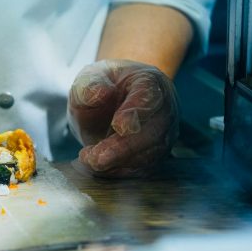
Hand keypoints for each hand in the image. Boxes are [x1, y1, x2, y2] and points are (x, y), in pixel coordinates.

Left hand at [68, 60, 178, 177]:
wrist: (109, 100)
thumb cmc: (100, 86)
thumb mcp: (88, 79)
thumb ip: (90, 85)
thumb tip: (100, 94)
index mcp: (148, 82)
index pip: (148, 97)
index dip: (135, 112)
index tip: (118, 125)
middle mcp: (163, 109)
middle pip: (152, 132)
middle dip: (123, 147)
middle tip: (96, 157)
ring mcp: (163, 133)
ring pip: (150, 155)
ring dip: (119, 162)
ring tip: (90, 161)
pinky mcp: (154, 154)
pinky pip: (143, 168)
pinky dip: (120, 171)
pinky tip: (98, 168)